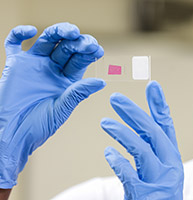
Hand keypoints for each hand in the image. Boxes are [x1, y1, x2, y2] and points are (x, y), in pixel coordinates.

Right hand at [0, 23, 104, 187]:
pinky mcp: (15, 64)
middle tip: (86, 42)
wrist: (11, 134)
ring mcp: (34, 64)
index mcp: (68, 79)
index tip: (97, 49)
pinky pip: (15, 43)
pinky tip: (31, 31)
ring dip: (58, 31)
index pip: (81, 60)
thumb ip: (78, 93)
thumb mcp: (62, 108)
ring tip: (70, 30)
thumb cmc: (39, 125)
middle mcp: (53, 69)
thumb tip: (102, 81)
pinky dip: (20, 33)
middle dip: (77, 42)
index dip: (89, 52)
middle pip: (67, 47)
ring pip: (47, 40)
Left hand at [101, 81, 182, 199]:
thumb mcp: (159, 170)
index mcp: (172, 158)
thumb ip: (150, 150)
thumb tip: (133, 126)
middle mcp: (170, 166)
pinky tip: (107, 153)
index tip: (152, 85)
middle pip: (153, 133)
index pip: (167, 126)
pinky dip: (118, 162)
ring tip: (105, 122)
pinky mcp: (147, 195)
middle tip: (116, 98)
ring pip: (143, 150)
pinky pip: (130, 175)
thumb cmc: (158, 196)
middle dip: (135, 113)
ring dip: (123, 133)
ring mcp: (160, 181)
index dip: (159, 105)